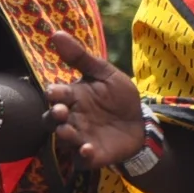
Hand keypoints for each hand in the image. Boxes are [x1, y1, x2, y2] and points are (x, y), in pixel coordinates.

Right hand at [44, 30, 144, 169]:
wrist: (142, 124)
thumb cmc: (119, 97)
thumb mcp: (105, 74)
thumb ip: (81, 57)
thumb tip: (55, 33)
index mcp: (72, 97)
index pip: (55, 94)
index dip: (53, 94)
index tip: (55, 92)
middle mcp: (71, 117)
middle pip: (51, 118)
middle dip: (53, 116)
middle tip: (60, 111)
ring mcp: (80, 136)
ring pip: (63, 138)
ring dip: (64, 135)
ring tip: (69, 132)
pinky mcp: (92, 154)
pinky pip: (81, 159)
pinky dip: (81, 156)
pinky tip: (88, 149)